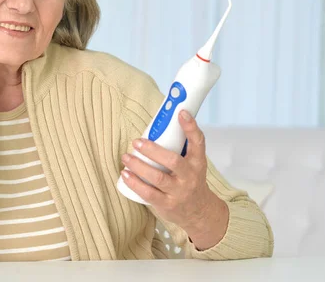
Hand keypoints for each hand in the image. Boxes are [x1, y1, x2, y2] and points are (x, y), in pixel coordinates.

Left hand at [120, 109, 228, 249]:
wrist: (198, 211)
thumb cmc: (190, 181)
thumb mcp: (192, 164)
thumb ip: (180, 147)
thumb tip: (158, 124)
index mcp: (197, 162)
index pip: (198, 142)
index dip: (190, 127)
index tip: (180, 113)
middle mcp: (189, 176)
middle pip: (172, 161)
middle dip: (152, 150)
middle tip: (137, 142)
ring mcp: (178, 192)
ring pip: (157, 178)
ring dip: (138, 166)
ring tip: (126, 157)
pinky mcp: (167, 204)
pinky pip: (148, 193)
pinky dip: (135, 183)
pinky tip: (125, 175)